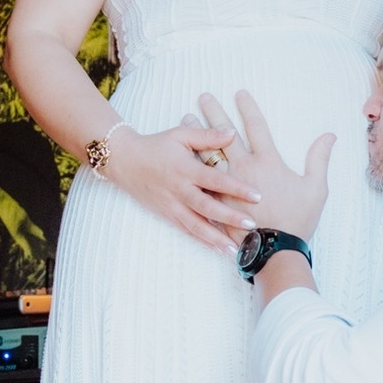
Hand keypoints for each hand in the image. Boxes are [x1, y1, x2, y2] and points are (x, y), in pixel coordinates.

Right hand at [106, 115, 260, 253]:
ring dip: (216, 238)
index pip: (214, 180)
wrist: (125, 161)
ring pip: (196, 225)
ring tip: (236, 249)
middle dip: (230, 218)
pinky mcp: (167, 215)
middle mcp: (179, 190)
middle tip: (251, 225)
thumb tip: (233, 133)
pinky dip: (202, 241)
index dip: (236, 188)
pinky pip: (186, 230)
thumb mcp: (181, 135)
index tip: (257, 195)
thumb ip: (207, 135)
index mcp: (185, 169)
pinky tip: (217, 249)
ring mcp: (172, 205)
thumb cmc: (156, 146)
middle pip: (207, 207)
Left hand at [197, 89, 333, 241]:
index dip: (248, 107)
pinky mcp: (215, 200)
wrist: (275, 250)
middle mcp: (244, 167)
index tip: (240, 93)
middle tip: (204, 97)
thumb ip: (320, 159)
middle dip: (215, 112)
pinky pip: (200, 176)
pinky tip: (184, 153)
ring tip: (186, 118)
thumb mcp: (316, 188)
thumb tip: (330, 136)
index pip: (256, 126)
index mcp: (268, 161)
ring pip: (207, 151)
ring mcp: (226, 184)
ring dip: (196, 133)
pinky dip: (192, 161)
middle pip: (225, 133)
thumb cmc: (297, 220)